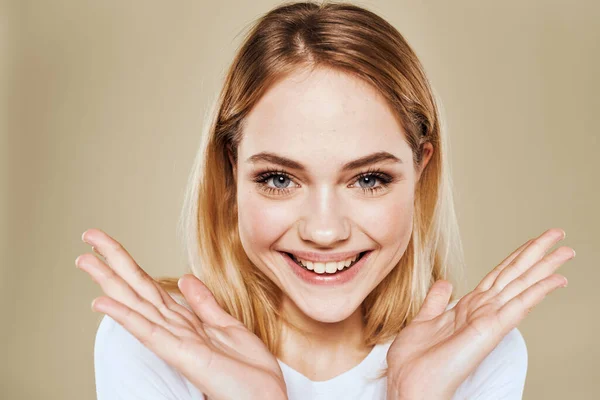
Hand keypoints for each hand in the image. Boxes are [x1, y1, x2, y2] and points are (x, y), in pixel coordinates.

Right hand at [76, 228, 286, 399]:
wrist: (265, 398)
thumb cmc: (247, 370)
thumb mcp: (228, 326)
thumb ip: (204, 303)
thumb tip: (183, 279)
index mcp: (185, 321)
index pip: (150, 287)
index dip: (129, 263)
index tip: (107, 243)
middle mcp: (174, 329)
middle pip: (137, 290)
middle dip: (112, 263)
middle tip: (87, 236)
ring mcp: (175, 342)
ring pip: (137, 305)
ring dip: (110, 282)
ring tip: (84, 260)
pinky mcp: (182, 354)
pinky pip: (149, 332)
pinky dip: (125, 316)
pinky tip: (103, 303)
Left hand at [386, 228, 573, 399]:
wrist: (408, 384)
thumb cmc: (415, 360)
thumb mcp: (423, 320)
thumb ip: (436, 301)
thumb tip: (446, 283)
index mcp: (468, 307)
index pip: (498, 276)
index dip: (516, 257)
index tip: (533, 241)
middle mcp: (482, 311)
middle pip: (515, 275)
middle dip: (536, 253)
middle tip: (558, 233)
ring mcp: (488, 321)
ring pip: (521, 286)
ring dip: (544, 267)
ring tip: (566, 250)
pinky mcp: (490, 331)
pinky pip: (518, 306)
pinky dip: (536, 291)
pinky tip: (554, 279)